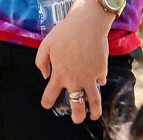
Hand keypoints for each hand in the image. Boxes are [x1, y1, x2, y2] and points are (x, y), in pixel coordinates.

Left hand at [35, 0, 111, 123]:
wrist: (87, 23)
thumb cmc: (65, 32)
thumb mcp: (46, 44)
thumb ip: (41, 61)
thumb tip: (45, 75)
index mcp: (59, 74)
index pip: (50, 96)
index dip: (47, 102)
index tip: (47, 104)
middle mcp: (74, 80)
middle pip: (76, 106)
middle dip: (76, 116)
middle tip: (76, 118)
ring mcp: (89, 77)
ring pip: (93, 102)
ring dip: (94, 111)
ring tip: (93, 115)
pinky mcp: (101, 70)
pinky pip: (101, 80)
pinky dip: (99, 82)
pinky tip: (99, 80)